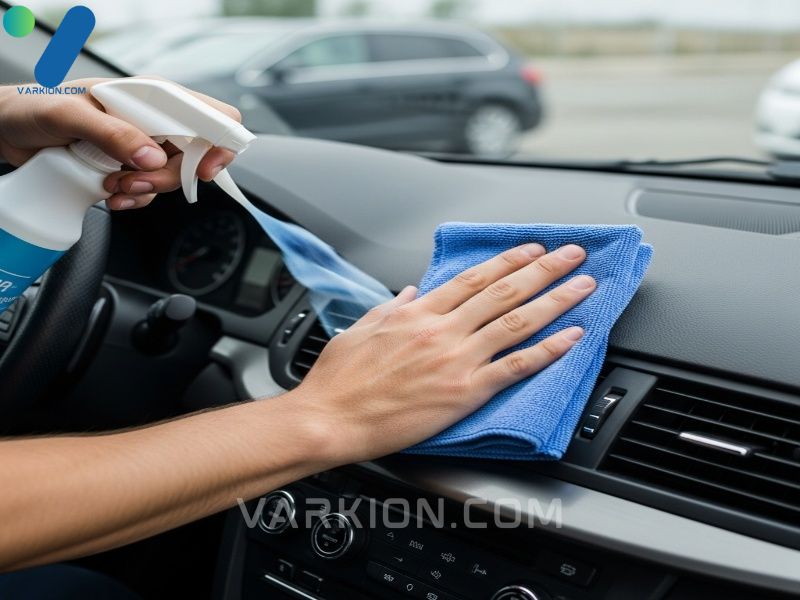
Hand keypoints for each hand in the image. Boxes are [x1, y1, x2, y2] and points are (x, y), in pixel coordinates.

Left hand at [0, 77, 241, 210]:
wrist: (8, 130)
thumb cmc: (34, 107)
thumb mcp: (70, 114)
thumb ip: (114, 133)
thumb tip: (153, 156)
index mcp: (152, 96)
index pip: (212, 116)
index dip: (219, 145)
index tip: (201, 170)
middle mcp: (155, 120)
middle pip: (196, 157)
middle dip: (168, 177)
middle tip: (132, 180)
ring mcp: (144, 147)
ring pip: (173, 180)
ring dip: (146, 190)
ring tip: (111, 186)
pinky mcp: (131, 169)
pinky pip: (151, 193)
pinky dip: (134, 200)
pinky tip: (109, 195)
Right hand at [295, 243, 595, 463]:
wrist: (330, 419)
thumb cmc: (339, 381)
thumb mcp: (360, 329)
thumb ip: (391, 309)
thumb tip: (411, 292)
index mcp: (417, 314)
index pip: (472, 279)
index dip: (507, 261)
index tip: (530, 249)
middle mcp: (442, 331)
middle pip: (504, 291)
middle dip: (543, 269)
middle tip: (572, 254)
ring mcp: (456, 360)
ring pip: (516, 321)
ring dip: (555, 299)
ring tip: (583, 285)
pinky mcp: (463, 393)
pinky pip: (515, 367)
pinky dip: (547, 350)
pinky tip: (571, 337)